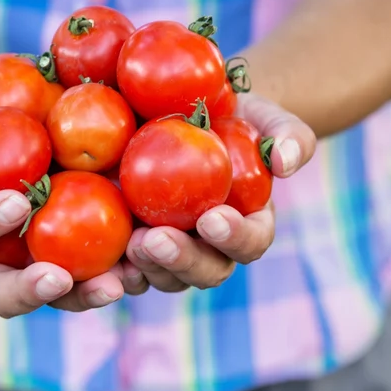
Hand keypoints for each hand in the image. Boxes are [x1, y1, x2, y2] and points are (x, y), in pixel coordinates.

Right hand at [0, 98, 146, 317]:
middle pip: (2, 293)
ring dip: (86, 294)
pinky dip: (121, 271)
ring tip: (119, 283)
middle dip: (31, 291)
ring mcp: (31, 270)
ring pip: (58, 297)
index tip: (16, 202)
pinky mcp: (72, 263)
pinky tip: (148, 260)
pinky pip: (95, 275)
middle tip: (59, 277)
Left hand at [124, 94, 315, 292]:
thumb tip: (286, 163)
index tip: (211, 218)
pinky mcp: (137, 244)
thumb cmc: (236, 115)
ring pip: (166, 277)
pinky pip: (129, 268)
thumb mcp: (266, 117)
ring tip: (131, 243)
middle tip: (158, 239)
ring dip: (149, 267)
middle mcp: (212, 248)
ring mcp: (174, 250)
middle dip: (184, 260)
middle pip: (206, 271)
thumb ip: (289, 136)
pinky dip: (117, 270)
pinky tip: (101, 261)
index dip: (234, 238)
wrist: (188, 113)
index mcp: (248, 224)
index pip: (250, 242)